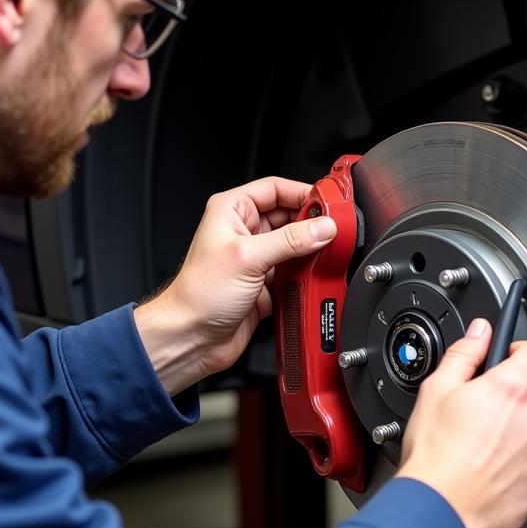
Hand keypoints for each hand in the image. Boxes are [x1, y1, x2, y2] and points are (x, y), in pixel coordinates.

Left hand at [134, 177, 336, 394]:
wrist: (191, 338)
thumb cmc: (199, 294)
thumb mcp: (248, 257)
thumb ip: (291, 240)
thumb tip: (323, 227)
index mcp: (232, 211)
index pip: (275, 189)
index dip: (303, 192)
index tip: (328, 202)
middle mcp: (244, 231)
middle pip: (290, 216)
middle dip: (312, 223)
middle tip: (334, 229)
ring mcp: (256, 258)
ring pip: (295, 245)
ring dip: (311, 250)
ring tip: (330, 252)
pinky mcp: (266, 283)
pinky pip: (294, 271)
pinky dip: (307, 274)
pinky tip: (316, 275)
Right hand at [397, 319, 526, 527]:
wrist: (439, 511)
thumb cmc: (435, 455)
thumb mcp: (437, 389)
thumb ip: (465, 353)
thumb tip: (480, 332)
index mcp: (512, 390)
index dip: (520, 353)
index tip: (508, 360)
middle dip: (508, 404)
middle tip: (476, 418)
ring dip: (512, 439)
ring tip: (478, 452)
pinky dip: (514, 471)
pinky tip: (487, 474)